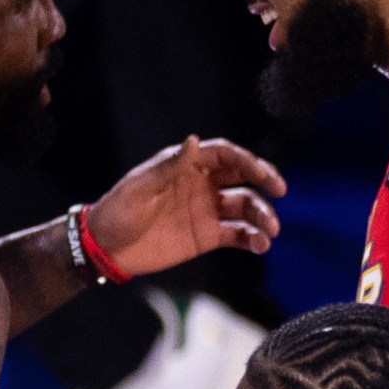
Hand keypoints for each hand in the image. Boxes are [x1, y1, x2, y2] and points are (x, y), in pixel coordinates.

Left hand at [86, 139, 287, 276]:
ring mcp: (207, 210)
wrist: (108, 247)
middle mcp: (202, 184)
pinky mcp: (208, 236)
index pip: (225, 155)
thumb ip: (171, 166)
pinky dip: (253, 239)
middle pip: (242, 176)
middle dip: (264, 180)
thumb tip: (194, 141)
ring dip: (262, 215)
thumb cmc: (120, 210)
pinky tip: (261, 245)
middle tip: (279, 189)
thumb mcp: (142, 186)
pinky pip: (237, 234)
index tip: (261, 172)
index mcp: (186, 165)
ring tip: (271, 231)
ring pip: (244, 207)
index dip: (245, 160)